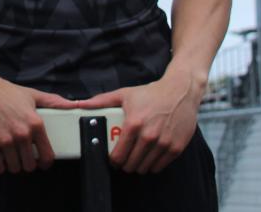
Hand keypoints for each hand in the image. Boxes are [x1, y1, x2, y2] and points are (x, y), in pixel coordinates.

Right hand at [0, 64, 77, 173]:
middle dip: (25, 163)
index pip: (47, 156)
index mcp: (35, 124)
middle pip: (29, 165)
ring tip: (8, 155)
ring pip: (13, 167)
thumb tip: (75, 105)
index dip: (44, 163)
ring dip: (11, 164)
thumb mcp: (32, 95)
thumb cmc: (3, 90)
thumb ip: (54, 102)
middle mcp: (21, 134)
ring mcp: (4, 140)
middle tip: (19, 156)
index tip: (40, 163)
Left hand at [74, 70, 202, 173]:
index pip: (118, 155)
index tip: (112, 159)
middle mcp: (149, 136)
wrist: (179, 92)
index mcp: (133, 124)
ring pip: (145, 168)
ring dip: (138, 166)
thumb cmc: (150, 94)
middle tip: (124, 159)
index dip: (113, 160)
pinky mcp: (176, 148)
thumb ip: (101, 101)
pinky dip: (153, 165)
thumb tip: (81, 104)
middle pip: (131, 164)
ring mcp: (164, 143)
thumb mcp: (123, 94)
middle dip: (125, 164)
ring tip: (136, 158)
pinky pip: (159, 166)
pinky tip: (149, 157)